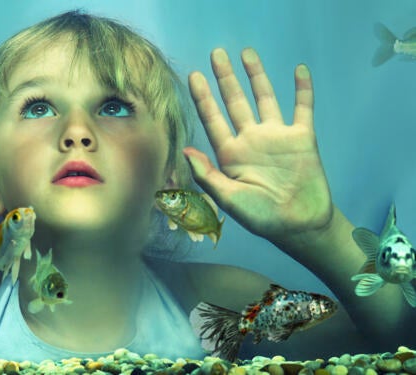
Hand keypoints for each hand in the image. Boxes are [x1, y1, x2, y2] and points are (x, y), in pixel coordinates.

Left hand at [184, 48, 332, 241]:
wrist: (299, 226)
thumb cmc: (260, 217)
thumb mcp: (228, 199)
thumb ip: (208, 175)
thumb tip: (186, 150)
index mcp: (230, 154)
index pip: (212, 119)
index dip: (203, 98)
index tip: (193, 75)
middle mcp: (250, 140)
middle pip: (235, 102)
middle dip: (225, 78)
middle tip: (216, 54)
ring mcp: (276, 137)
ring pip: (264, 98)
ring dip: (256, 75)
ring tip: (246, 52)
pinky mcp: (302, 138)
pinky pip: (303, 108)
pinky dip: (302, 89)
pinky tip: (299, 69)